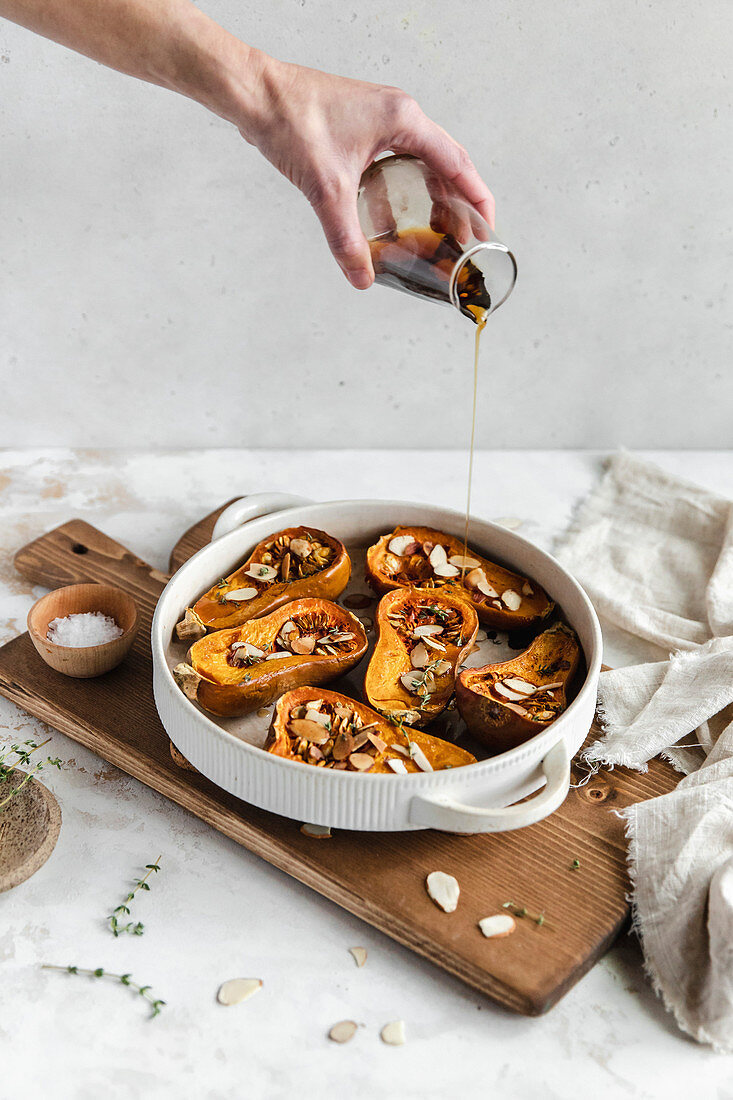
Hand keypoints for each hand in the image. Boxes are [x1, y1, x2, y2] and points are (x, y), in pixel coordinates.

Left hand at [239, 58, 494, 289]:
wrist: (256, 95)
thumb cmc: (292, 121)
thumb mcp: (326, 189)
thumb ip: (346, 238)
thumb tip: (361, 277)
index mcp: (405, 121)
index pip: (457, 163)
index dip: (477, 198)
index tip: (488, 227)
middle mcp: (399, 116)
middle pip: (445, 165)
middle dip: (457, 204)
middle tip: (463, 239)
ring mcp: (381, 120)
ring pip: (421, 163)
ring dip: (431, 197)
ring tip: (437, 233)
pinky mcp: (362, 128)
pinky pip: (396, 162)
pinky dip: (402, 190)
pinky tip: (391, 220)